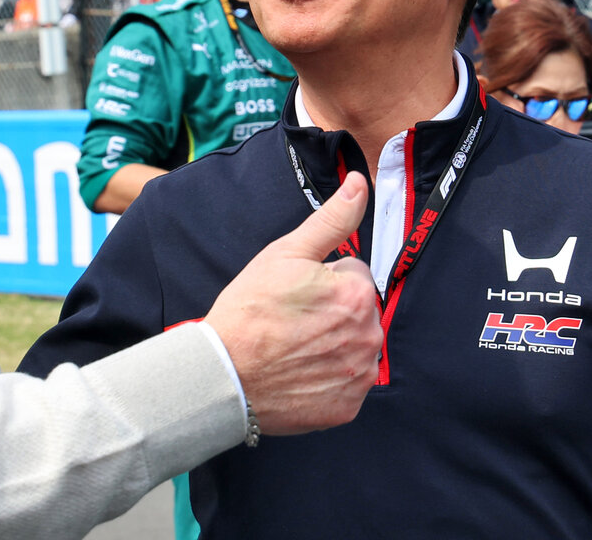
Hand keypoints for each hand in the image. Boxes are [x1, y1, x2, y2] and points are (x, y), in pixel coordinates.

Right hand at [205, 171, 382, 437]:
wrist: (223, 374)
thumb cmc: (250, 309)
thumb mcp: (285, 254)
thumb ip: (331, 219)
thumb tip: (359, 183)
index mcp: (358, 294)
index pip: (353, 274)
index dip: (322, 279)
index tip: (294, 294)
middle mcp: (368, 337)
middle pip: (357, 311)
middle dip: (332, 311)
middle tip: (291, 320)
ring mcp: (359, 376)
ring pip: (354, 346)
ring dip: (332, 344)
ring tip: (293, 346)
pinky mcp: (348, 408)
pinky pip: (347, 384)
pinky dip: (328, 378)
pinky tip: (299, 372)